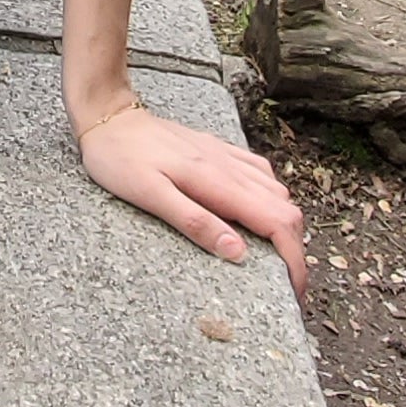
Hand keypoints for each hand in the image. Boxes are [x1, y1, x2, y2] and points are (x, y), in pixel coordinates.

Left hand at [71, 94, 307, 302]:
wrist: (109, 114)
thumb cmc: (121, 158)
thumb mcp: (149, 195)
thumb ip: (195, 222)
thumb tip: (238, 252)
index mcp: (218, 182)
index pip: (277, 223)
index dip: (294, 260)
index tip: (295, 291)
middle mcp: (230, 167)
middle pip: (286, 211)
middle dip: (295, 251)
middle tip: (288, 285)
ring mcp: (227, 156)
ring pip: (278, 193)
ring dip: (286, 228)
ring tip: (277, 258)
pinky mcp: (218, 150)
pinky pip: (261, 174)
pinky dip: (272, 200)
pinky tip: (259, 213)